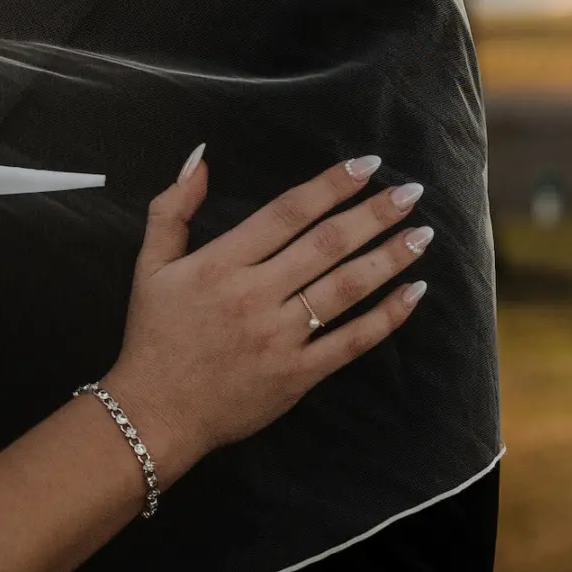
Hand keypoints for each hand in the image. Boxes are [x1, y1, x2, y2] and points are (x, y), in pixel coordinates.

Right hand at [107, 151, 432, 482]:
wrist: (153, 412)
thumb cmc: (154, 335)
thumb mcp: (148, 265)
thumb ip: (172, 208)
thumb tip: (200, 159)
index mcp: (221, 264)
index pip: (287, 213)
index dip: (330, 186)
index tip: (367, 165)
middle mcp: (255, 295)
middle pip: (326, 244)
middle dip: (374, 214)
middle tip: (412, 192)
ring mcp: (280, 337)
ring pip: (346, 288)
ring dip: (389, 258)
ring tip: (423, 234)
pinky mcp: (297, 374)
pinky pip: (350, 342)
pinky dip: (386, 317)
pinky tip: (413, 293)